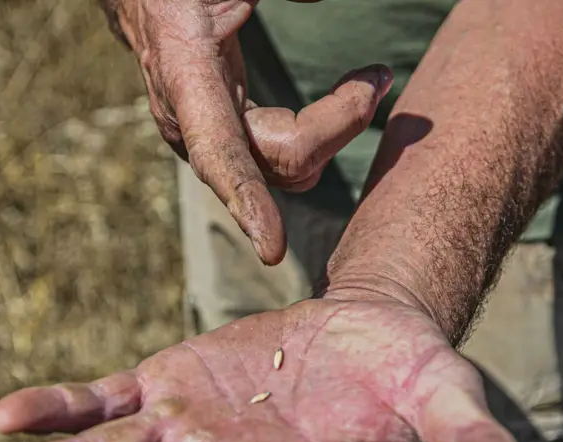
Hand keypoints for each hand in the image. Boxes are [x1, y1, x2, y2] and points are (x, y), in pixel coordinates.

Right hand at [101, 0, 391, 264]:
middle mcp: (191, 121)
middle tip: (378, 76)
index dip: (245, 201)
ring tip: (372, 79)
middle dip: (337, 128)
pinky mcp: (227, 138)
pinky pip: (284, 158)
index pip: (218, 152)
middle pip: (280, 162)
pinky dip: (324, 133)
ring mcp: (208, 138)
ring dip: (336, 131)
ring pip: (288, 168)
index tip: (272, 248)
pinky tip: (352, 95)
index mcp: (184, 72)